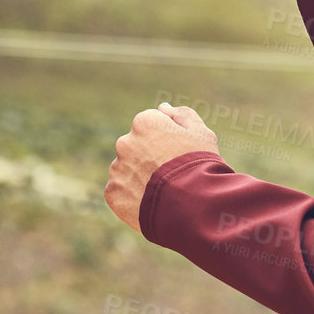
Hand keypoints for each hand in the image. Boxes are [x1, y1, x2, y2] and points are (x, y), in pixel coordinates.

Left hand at [105, 102, 219, 233]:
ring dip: (138, 177)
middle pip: (135, 147)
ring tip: (161, 191)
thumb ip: (182, 115)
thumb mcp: (201, 133)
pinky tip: (151, 202)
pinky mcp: (112, 193)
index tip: (177, 154)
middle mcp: (125, 142)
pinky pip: (120, 191)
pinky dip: (132, 196)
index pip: (150, 126)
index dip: (166, 140)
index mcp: (144, 122)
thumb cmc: (200, 166)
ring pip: (126, 170)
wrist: (191, 205)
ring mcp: (117, 168)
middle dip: (148, 157)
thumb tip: (163, 108)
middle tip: (169, 174)